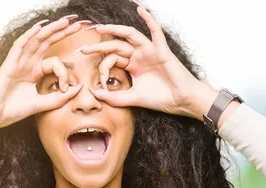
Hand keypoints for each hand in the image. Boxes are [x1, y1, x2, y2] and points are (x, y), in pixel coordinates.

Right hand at [0, 16, 87, 130]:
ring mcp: (18, 61)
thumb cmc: (13, 110)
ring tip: (64, 21)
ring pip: (36, 40)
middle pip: (47, 43)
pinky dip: (29, 35)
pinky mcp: (10, 63)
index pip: (55, 63)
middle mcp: (27, 63)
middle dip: (62, 33)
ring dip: (50, 30)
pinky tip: (39, 27)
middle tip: (77, 25)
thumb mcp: (43, 104)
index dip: (63, 74)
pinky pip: (20, 45)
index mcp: (34, 71)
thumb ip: (60, 98)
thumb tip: (79, 87)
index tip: (65, 88)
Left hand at [75, 6, 212, 118]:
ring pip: (129, 35)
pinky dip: (149, 19)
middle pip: (116, 46)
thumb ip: (114, 97)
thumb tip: (94, 93)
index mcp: (132, 66)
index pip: (112, 60)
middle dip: (99, 46)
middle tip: (84, 48)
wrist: (181, 101)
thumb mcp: (133, 99)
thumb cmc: (161, 98)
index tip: (96, 81)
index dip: (102, 68)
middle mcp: (139, 56)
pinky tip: (140, 9)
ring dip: (115, 30)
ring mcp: (149, 51)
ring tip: (100, 27)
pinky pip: (155, 31)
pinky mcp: (161, 49)